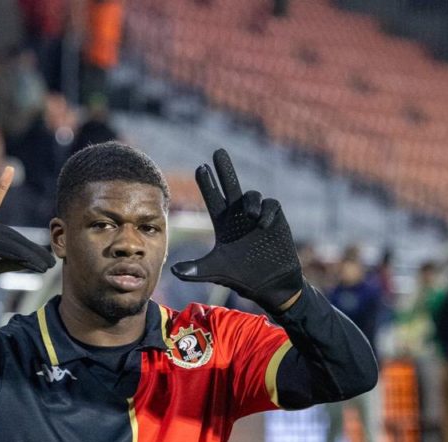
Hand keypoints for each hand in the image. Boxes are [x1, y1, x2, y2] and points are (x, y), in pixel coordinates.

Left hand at [171, 149, 303, 310]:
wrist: (270, 284)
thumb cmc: (242, 277)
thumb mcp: (215, 271)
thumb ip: (194, 269)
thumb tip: (172, 270)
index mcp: (224, 223)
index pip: (213, 198)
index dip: (207, 184)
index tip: (200, 168)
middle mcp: (239, 216)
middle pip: (230, 186)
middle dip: (224, 169)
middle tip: (218, 151)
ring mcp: (257, 216)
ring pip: (251, 195)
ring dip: (250, 200)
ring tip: (250, 214)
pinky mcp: (275, 219)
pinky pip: (270, 205)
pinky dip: (266, 211)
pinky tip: (263, 224)